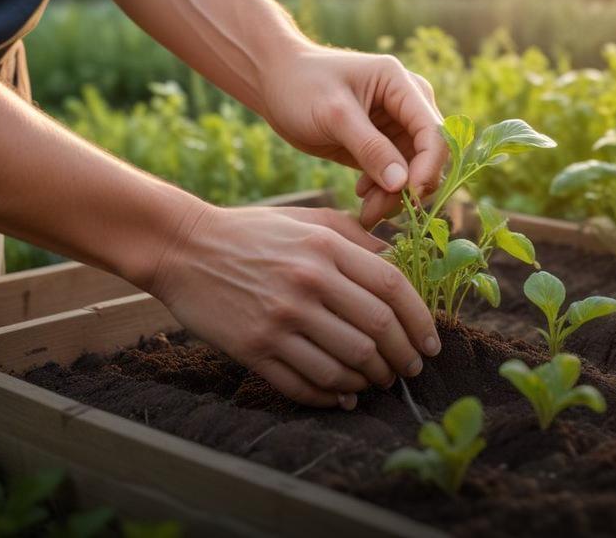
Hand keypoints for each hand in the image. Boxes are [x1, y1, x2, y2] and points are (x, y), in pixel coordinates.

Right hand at [146, 203, 440, 407]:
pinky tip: (344, 394)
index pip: (394, 288)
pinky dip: (332, 395)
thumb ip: (359, 239)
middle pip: (377, 331)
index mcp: (327, 248)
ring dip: (372, 379)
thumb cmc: (255, 232)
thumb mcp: (311, 220)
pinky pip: (305, 384)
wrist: (184, 248)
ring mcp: (279, 319)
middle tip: (409, 369)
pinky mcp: (253, 348)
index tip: (431, 344)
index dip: (421, 322)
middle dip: (403, 357)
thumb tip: (405, 264)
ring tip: (379, 381)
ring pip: (347, 364)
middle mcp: (307, 283)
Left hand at [260, 44, 447, 226]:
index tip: (409, 195)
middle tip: (377, 212)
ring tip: (366, 212)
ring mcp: (398, 127)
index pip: (434, 132)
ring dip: (395, 196)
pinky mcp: (384, 146)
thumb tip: (403, 185)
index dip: (429, 166)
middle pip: (429, 156)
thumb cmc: (301, 86)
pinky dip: (384, 192)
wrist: (275, 82)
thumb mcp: (334, 116)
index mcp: (402, 86)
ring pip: (414, 172)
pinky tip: (361, 195)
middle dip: (409, 188)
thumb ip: (370, 148)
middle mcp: (408, 106)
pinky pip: (397, 176)